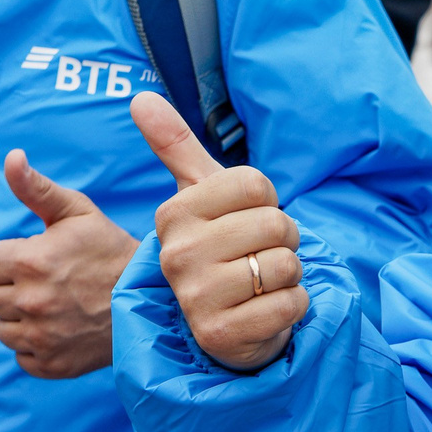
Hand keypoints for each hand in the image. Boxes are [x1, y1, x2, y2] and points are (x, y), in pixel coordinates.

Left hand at [0, 152, 139, 378]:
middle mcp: (31, 302)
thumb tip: (10, 157)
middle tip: (53, 280)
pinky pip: (21, 355)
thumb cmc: (111, 250)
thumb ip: (36, 187)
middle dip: (15, 286)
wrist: (154, 300)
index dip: (10, 257)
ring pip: (3, 328)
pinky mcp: (50, 366)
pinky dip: (36, 345)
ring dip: (22, 318)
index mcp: (31, 262)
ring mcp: (40, 338)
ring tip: (58, 304)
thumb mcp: (77, 211)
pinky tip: (63, 328)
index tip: (37, 257)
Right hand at [136, 91, 307, 372]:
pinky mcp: (220, 336)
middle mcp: (178, 254)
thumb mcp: (200, 194)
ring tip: (259, 285)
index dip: (267, 202)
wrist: (225, 323)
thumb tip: (139, 96)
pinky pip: (289, 304)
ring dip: (288, 276)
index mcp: (174, 214)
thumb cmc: (220, 248)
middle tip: (257, 257)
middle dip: (283, 241)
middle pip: (275, 223)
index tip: (246, 221)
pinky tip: (265, 312)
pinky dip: (292, 307)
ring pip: (285, 265)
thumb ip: (175, 145)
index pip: (256, 184)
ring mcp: (196, 297)